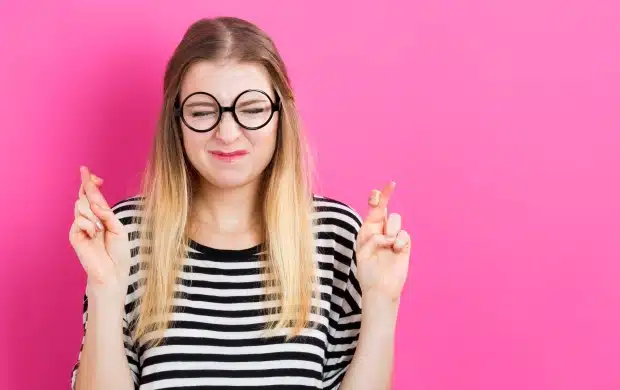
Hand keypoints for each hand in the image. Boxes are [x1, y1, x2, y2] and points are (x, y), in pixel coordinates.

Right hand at [69, 166, 130, 300]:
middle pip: (83, 196)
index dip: (90, 183)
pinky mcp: (75, 236)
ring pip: (81, 206)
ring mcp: (81, 227)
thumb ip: (106, 214)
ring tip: (100, 228)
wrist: (113, 271)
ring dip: (92, 212)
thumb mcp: (118, 228)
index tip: (90, 172)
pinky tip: (94, 234)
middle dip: (87, 184)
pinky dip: (89, 225)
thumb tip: (94, 202)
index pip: (93, 196)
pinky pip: (79, 221)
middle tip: (90, 175)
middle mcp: (90, 219)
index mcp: (101, 216)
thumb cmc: (118, 252)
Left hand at [355, 182, 410, 300]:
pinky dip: (399, 241)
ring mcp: (393, 238)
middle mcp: (380, 232)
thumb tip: (389, 234)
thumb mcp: (362, 252)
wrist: (380, 289)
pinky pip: (404, 234)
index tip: (380, 189)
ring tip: (388, 245)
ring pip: (395, 219)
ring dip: (390, 229)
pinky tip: (396, 250)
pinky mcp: (404, 245)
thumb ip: (372, 237)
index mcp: (367, 231)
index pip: (373, 211)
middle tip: (389, 187)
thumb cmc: (367, 272)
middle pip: (385, 209)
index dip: (377, 198)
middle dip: (385, 197)